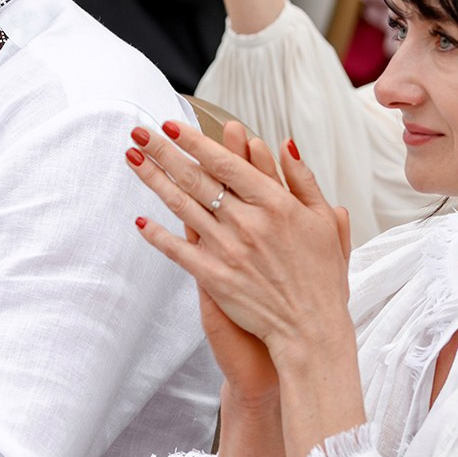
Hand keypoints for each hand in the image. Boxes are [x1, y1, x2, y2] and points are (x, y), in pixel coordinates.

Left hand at [125, 119, 351, 368]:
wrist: (311, 331)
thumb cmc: (323, 277)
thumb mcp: (325, 222)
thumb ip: (304, 181)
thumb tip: (285, 144)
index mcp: (277, 205)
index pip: (227, 163)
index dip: (196, 141)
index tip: (172, 125)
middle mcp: (249, 223)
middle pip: (197, 178)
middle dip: (164, 151)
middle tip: (139, 132)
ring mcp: (228, 250)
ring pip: (182, 207)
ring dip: (154, 180)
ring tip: (132, 159)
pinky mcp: (214, 278)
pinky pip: (178, 251)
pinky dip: (157, 235)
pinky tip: (140, 219)